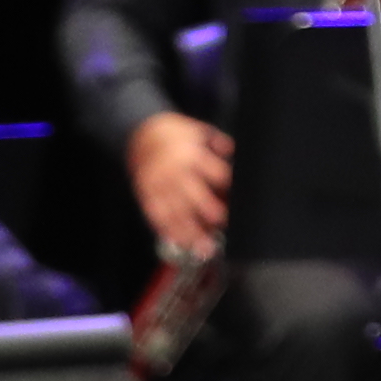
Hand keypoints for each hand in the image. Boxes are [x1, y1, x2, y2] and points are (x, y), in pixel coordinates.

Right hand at [127, 112, 234, 257]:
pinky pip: (158, 216)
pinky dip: (169, 231)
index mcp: (192, 155)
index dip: (230, 189)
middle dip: (210, 212)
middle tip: (224, 226)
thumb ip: (219, 144)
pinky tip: (181, 243)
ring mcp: (159, 186)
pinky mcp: (147, 195)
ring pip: (177, 213)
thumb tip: (236, 153)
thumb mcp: (198, 131)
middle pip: (196, 196)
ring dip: (192, 233)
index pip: (217, 174)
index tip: (241, 204)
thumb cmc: (174, 135)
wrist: (139, 134)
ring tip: (206, 249)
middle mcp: (175, 172)